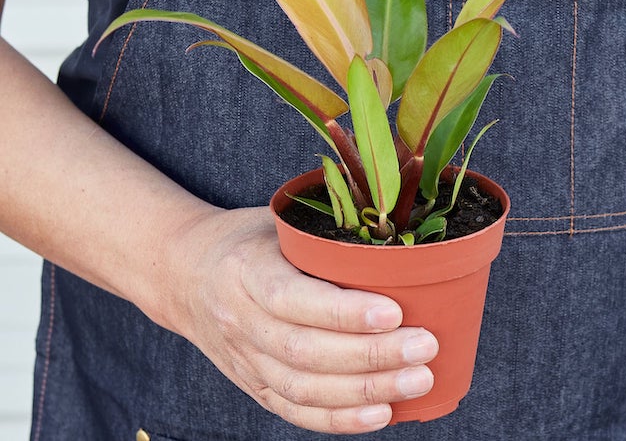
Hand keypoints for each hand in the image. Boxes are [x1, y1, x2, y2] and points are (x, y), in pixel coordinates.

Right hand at [167, 206, 438, 433]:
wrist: (184, 274)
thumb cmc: (246, 241)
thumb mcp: (277, 222)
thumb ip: (324, 236)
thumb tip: (398, 243)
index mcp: (245, 270)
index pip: (292, 299)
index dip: (343, 312)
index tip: (394, 311)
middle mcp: (240, 320)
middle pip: (304, 351)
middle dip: (371, 356)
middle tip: (425, 347)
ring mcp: (244, 359)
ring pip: (304, 388)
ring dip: (365, 391)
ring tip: (418, 380)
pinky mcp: (253, 384)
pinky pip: (295, 411)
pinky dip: (340, 419)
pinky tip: (382, 414)